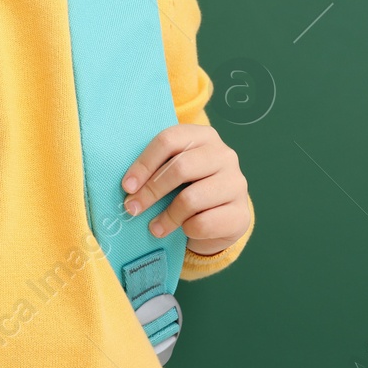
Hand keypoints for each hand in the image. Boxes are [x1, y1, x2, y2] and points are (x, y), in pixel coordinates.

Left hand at [121, 124, 247, 256]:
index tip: (127, 186)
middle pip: (180, 167)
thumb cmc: (189, 189)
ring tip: (155, 227)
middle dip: (151, 191)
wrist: (220, 218)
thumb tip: (129, 188)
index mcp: (204, 136)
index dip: (144, 164)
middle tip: (133, 208)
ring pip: (191, 199)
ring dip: (167, 217)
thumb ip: (156, 169)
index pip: (169, 140)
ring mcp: (236, 184)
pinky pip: (204, 224)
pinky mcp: (241, 213)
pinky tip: (184, 230)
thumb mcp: (174, 171)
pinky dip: (187, 230)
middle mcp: (225, 155)